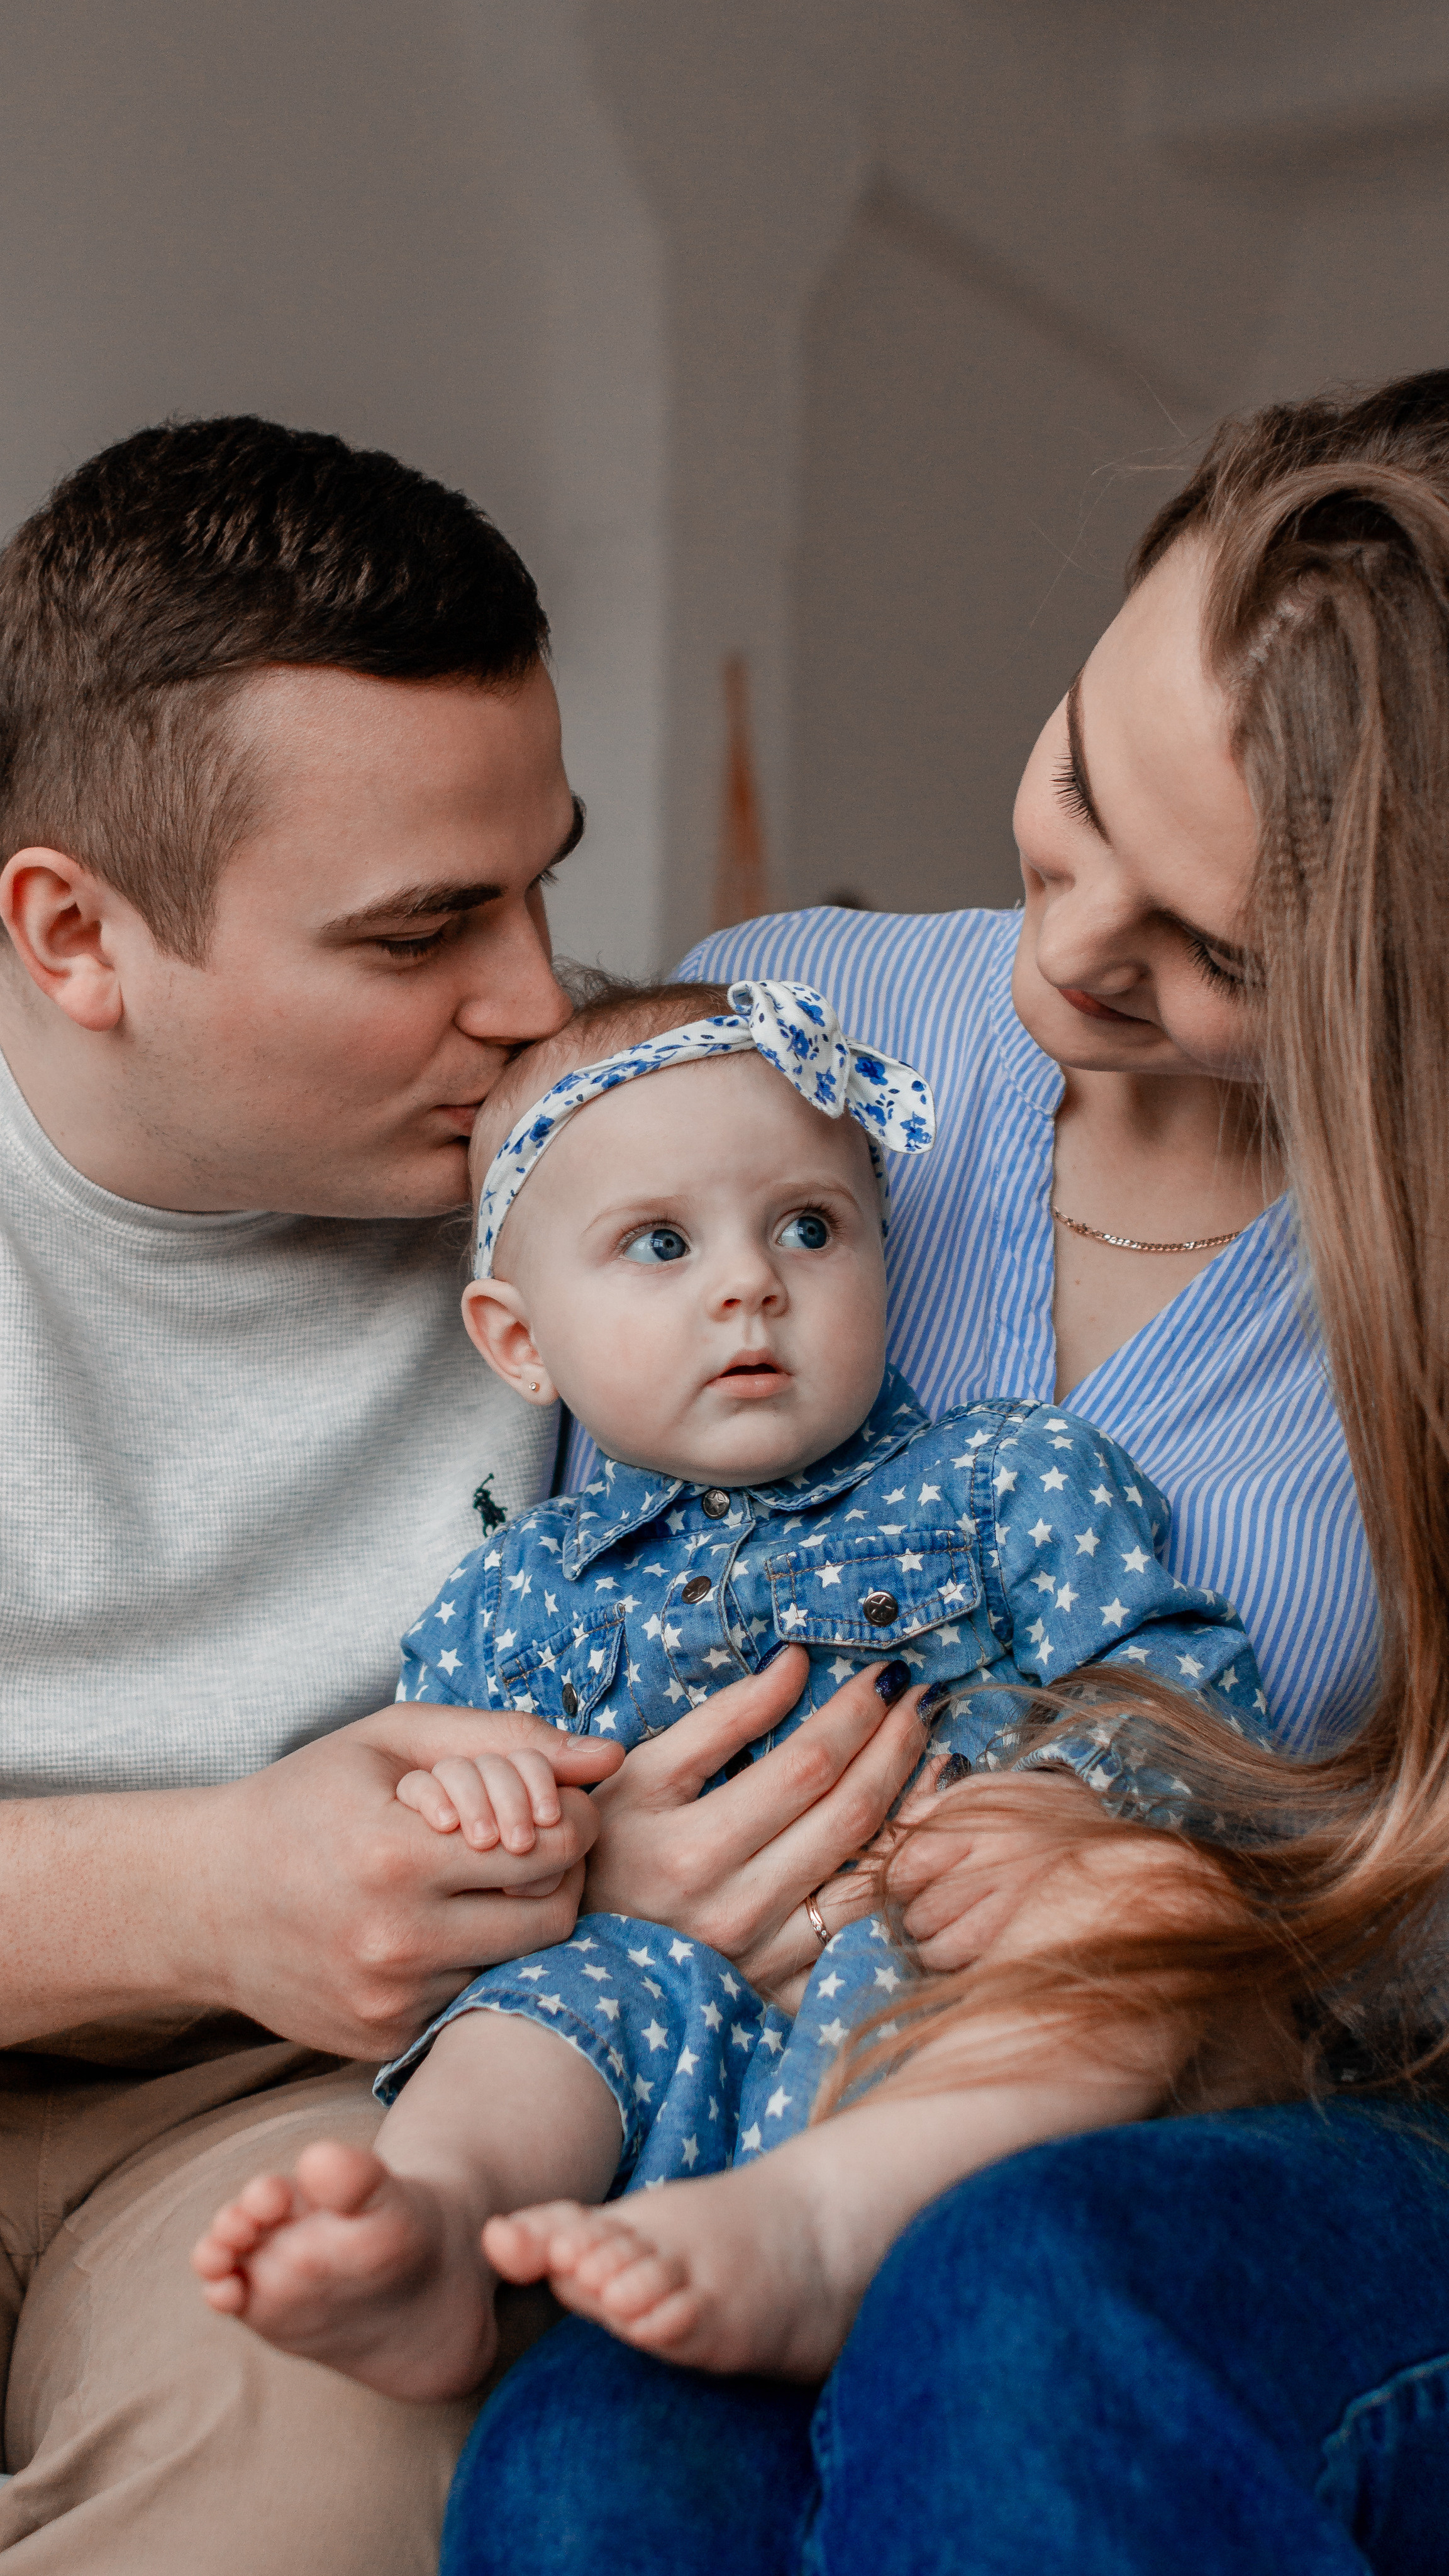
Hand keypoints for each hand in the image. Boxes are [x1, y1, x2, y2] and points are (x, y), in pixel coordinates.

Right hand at [175, 1707, 623, 2059]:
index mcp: (395, 1856)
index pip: (551, 1847)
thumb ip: (503, 1740)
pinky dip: (474, 1963)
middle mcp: (394, 1940)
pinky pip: (471, 2000)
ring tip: (480, 1883)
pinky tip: (441, 1926)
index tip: (551, 1806)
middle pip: (553, 1915)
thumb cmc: (303, 1802)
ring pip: (518, 1964)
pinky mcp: (382, 2041)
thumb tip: (606, 1757)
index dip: (570, 1819)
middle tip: (531, 1845)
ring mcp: (389, 2001)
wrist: (201, 1900)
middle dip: (560, 1872)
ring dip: (519, 1921)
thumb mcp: (392, 1741)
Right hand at [581, 1650, 928, 2002]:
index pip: (806, 1767)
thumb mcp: (644, 1774)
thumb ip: (723, 1720)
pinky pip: (864, 1934)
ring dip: (916, 1812)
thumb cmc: (606, 1852)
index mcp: (696, 1849)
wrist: (581, 1958)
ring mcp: (767, 1959)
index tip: (884, 1676)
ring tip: (940, 1757)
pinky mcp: (784, 1991)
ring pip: (872, 1878)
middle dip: (897, 1747)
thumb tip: (796, 1664)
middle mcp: (739, 1910)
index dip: (855, 1716)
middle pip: (850, 1816)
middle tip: (922, 1701)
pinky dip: (901, 1882)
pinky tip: (922, 1840)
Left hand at [884, 1765, 1104, 1971]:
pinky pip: (970, 1969)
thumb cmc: (1032, 1816)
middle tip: (938, 1899)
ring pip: (939, 1949)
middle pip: (919, 1913)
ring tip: (954, 1922)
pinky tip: (975, 1941)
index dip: (897, 1877)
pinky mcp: (1028, 1944)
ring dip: (934, 1943)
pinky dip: (961, 1963)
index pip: (906, 1864)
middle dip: (916, 1911)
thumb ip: (928, 1808)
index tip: (910, 1877)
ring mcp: (1015, 1911)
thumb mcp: (981, 1793)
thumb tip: (881, 1838)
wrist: (1110, 1849)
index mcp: (978, 1826)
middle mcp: (996, 1869)